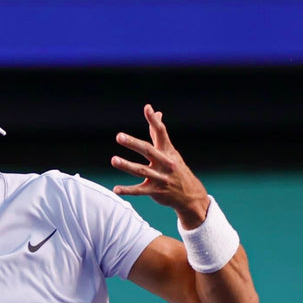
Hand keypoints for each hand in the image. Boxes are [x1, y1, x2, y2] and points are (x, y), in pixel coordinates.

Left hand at [111, 105, 209, 229]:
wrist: (189, 194)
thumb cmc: (175, 169)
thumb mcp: (170, 151)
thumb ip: (159, 134)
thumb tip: (157, 113)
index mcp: (168, 151)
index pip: (161, 132)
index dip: (154, 121)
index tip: (147, 108)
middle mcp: (164, 163)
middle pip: (148, 150)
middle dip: (133, 143)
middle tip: (119, 136)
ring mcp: (160, 177)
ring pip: (141, 170)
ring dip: (127, 165)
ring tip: (113, 160)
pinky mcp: (154, 191)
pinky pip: (139, 190)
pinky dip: (127, 190)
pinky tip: (115, 189)